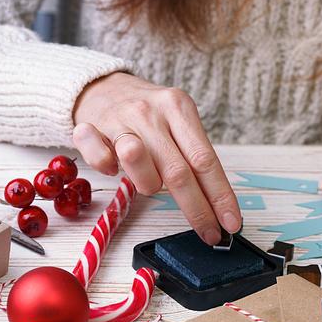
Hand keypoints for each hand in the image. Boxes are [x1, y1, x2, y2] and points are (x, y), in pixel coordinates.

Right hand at [72, 72, 240, 244]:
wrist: (103, 88)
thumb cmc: (149, 115)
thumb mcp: (178, 123)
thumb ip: (193, 157)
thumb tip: (217, 206)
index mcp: (180, 108)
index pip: (205, 160)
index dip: (220, 196)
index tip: (231, 223)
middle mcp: (152, 112)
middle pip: (179, 172)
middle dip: (197, 209)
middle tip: (209, 233)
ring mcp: (120, 119)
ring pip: (140, 167)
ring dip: (148, 185)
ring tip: (148, 179)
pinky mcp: (90, 128)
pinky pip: (101, 160)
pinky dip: (107, 168)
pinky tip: (112, 166)